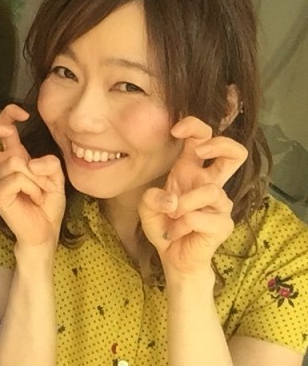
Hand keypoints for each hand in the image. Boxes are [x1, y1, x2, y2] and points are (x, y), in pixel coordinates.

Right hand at [0, 104, 64, 247]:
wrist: (45, 234)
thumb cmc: (47, 206)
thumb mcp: (56, 178)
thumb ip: (49, 163)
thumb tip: (32, 161)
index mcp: (12, 159)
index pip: (0, 129)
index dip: (7, 115)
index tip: (24, 114)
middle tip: (10, 133)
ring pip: (15, 161)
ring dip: (36, 177)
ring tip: (39, 192)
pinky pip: (17, 178)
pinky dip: (32, 187)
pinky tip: (33, 198)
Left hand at [139, 116, 247, 275]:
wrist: (172, 256)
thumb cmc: (163, 225)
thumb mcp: (147, 206)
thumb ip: (152, 197)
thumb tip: (172, 199)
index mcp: (190, 170)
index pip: (203, 138)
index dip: (194, 126)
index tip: (175, 130)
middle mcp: (208, 182)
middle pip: (236, 153)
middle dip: (220, 145)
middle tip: (198, 154)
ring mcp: (220, 204)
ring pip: (210, 190)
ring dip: (184, 203)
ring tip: (171, 216)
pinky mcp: (223, 224)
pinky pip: (201, 217)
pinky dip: (181, 225)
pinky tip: (176, 233)